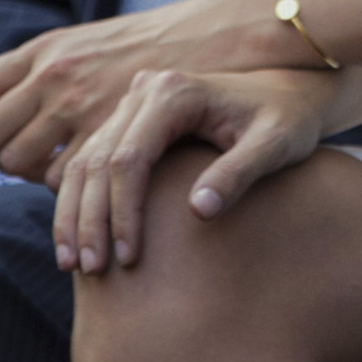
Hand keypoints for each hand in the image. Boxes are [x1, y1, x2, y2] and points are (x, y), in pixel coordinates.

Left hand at [0, 0, 257, 180]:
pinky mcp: (116, 133)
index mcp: (47, 49)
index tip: (2, 139)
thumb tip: (16, 110)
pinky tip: (95, 197)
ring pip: (22, 166)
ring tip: (58, 198)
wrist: (229, 34)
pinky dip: (75, 196)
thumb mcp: (97, 42)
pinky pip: (69, 179)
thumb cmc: (165, 41)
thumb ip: (56, 72)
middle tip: (34, 177)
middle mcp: (57, 74)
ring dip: (29, 186)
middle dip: (5, 167)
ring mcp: (84, 104)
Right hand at [51, 66, 342, 273]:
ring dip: (74, 214)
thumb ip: (238, 173)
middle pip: (98, 161)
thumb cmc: (287, 120)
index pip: (130, 158)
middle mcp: (145, 91)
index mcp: (175, 92)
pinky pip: (92, 162)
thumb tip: (199, 211)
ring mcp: (134, 104)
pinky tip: (78, 240)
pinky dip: (80, 201)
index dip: (123, 212)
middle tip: (89, 270)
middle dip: (89, 219)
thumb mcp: (275, 145)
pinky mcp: (132, 122)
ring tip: (72, 264)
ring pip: (84, 162)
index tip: (128, 258)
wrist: (290, 93)